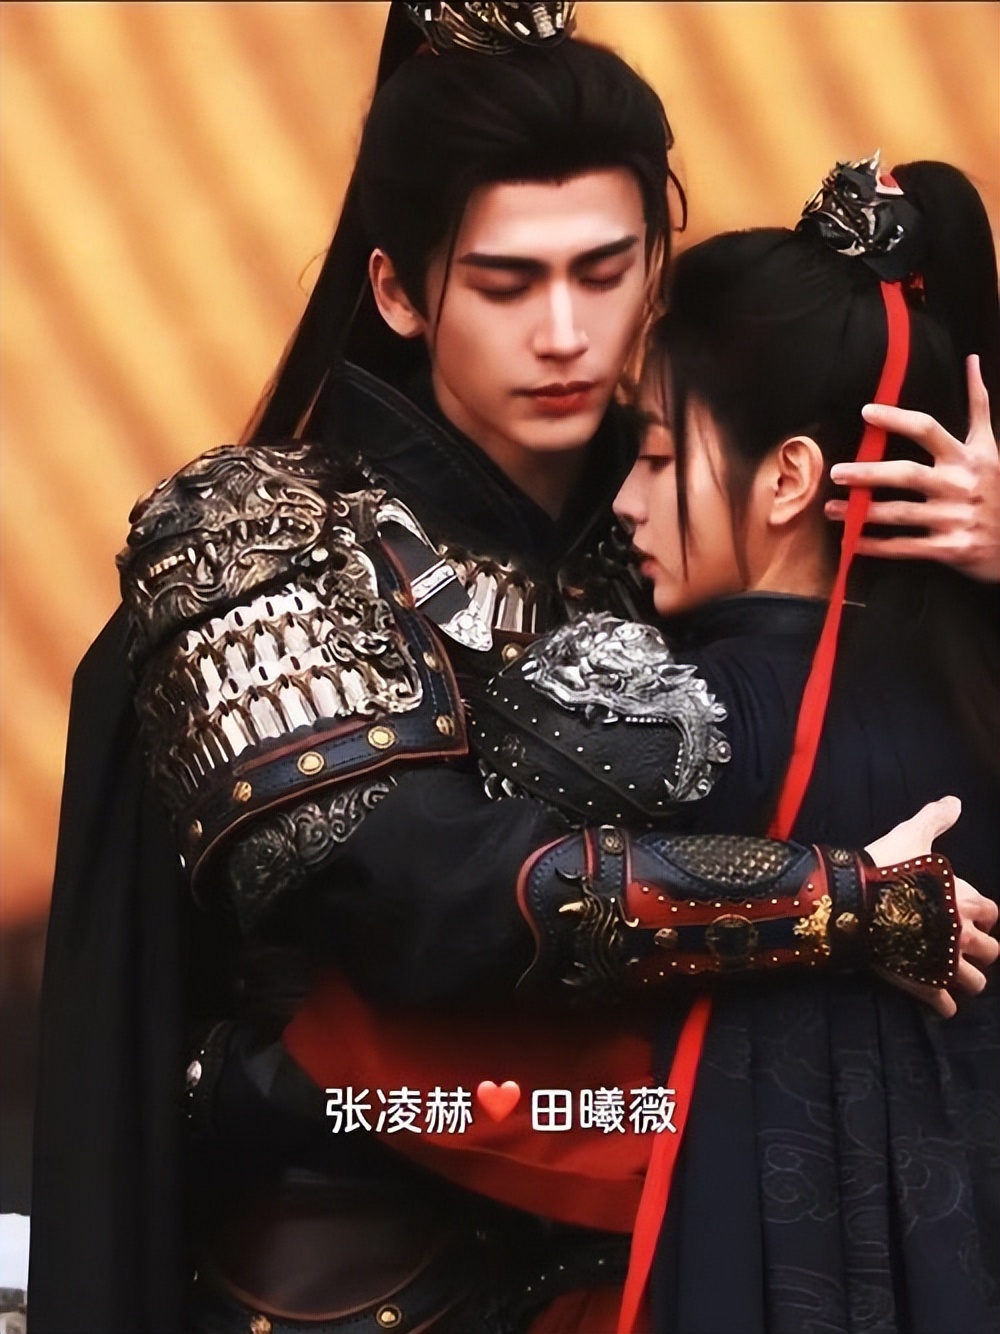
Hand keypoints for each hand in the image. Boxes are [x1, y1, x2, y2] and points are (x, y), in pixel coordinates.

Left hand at [825, 356, 999, 582]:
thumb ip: (978, 404)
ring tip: (830, 509)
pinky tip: (851, 540)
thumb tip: (971, 360)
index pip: (928, 430)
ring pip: (900, 514)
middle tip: (836, 472)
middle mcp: (959, 485)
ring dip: (862, 512)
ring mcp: (954, 518)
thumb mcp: (990, 446)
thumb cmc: (996, 487)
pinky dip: (876, 545)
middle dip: (870, 473)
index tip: (866, 411)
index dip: (897, 419)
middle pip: (908, 475)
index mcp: (967, 457)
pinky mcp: (950, 548)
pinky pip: (905, 546)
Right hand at [865, 795, 998, 1016]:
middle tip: (959, 946)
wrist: (852, 898)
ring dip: (965, 980)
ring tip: (951, 975)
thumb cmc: (885, 866)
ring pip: (974, 982)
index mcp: (964, 900)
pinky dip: (941, 1005)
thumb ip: (935, 819)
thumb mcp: (911, 835)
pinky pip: (944, 1006)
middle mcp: (961, 933)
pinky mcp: (923, 983)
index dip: (981, 914)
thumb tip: (954, 801)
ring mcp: (944, 961)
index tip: (967, 914)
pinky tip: (936, 1001)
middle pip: (991, 952)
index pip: (992, 913)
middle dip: (979, 951)